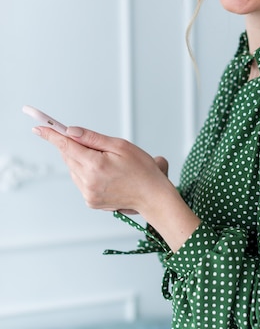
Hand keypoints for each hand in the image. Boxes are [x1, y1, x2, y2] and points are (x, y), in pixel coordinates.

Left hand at [34, 126, 199, 251]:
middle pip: (68, 156)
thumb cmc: (142, 169)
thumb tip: (70, 131)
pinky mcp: (90, 202)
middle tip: (88, 141)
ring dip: (81, 160)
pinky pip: (80, 181)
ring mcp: (88, 194)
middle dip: (73, 146)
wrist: (152, 197)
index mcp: (95, 165)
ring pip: (73, 169)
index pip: (66, 146)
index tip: (38, 127)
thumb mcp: (120, 146)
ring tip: (105, 161)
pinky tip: (104, 173)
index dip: (51, 135)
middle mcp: (88, 181)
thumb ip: (93, 138)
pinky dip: (86, 173)